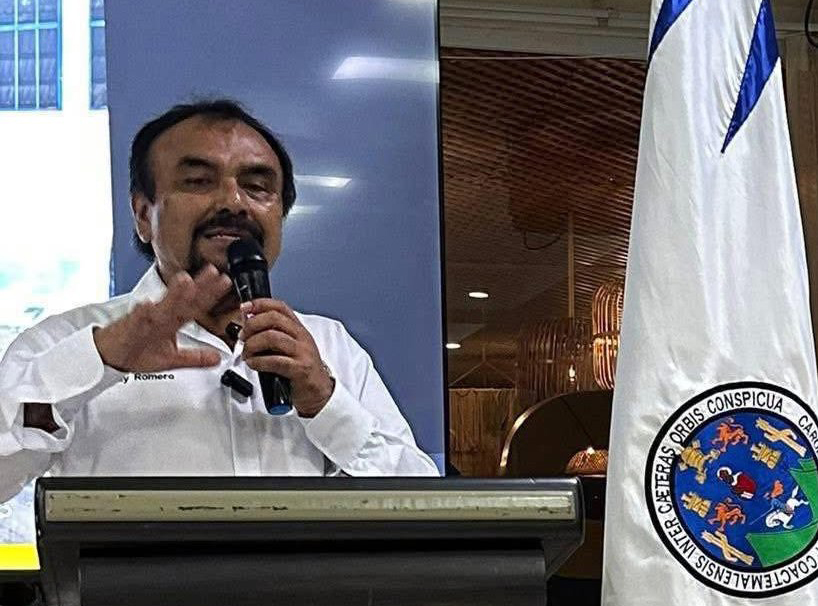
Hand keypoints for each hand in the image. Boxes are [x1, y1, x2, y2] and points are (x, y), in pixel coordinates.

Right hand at [93, 265, 232, 371]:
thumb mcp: (172, 359)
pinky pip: (135, 320)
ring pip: (161, 307)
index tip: (225, 281)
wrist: (110, 357)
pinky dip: (140, 313)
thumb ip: (195, 357)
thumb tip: (217, 358)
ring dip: (172, 295)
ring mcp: (145, 320)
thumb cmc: (139, 352)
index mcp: (172, 321)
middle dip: (197, 287)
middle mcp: (161, 316)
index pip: (194, 305)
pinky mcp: (128, 328)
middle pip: (182, 300)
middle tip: (212, 272)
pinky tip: (146, 305)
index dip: (210, 294)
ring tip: (185, 281)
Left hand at [239, 299, 333, 416]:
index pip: (280, 307)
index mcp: (299, 329)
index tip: (244, 308)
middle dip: (252, 325)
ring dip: (252, 344)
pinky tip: (253, 364)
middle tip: (243, 336)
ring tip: (247, 353)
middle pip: (273, 319)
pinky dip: (258, 361)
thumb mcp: (291, 347)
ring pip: (271, 337)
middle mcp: (302, 337)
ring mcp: (302, 352)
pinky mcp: (300, 369)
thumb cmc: (302, 370)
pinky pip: (274, 361)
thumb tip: (248, 323)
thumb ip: (273, 334)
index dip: (260, 304)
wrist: (319, 392)